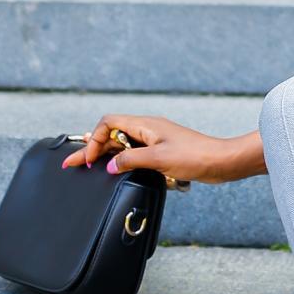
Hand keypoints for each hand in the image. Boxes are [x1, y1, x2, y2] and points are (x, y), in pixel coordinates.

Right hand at [63, 112, 246, 185]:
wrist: (221, 162)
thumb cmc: (195, 156)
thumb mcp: (158, 159)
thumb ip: (131, 160)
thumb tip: (110, 166)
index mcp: (145, 125)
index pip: (108, 124)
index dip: (94, 140)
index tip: (87, 160)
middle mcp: (148, 130)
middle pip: (112, 134)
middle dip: (92, 148)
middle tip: (72, 163)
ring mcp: (155, 141)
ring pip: (122, 144)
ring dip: (105, 154)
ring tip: (87, 164)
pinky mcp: (162, 153)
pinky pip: (134, 154)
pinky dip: (120, 160)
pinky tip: (115, 169)